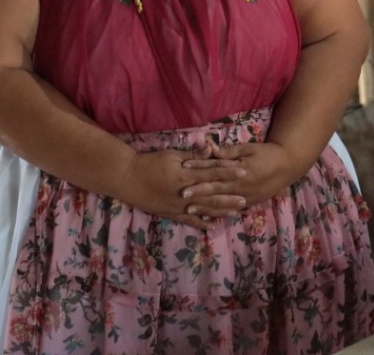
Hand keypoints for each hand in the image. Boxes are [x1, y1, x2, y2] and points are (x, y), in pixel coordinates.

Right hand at [118, 149, 248, 227]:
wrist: (128, 178)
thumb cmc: (150, 162)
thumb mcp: (172, 155)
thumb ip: (193, 156)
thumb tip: (211, 149)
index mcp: (186, 174)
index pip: (212, 172)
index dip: (229, 172)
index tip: (244, 171)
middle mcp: (185, 192)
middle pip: (212, 194)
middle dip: (230, 196)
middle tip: (246, 198)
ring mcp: (178, 205)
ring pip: (204, 209)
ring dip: (220, 210)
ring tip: (235, 212)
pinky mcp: (170, 213)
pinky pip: (189, 219)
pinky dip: (201, 223)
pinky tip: (212, 225)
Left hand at [182, 141, 303, 208]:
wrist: (287, 166)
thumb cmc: (267, 153)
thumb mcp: (248, 148)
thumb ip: (229, 152)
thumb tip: (210, 148)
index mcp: (239, 170)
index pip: (215, 170)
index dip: (199, 169)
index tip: (184, 169)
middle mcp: (240, 186)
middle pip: (215, 189)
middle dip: (198, 193)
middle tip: (182, 196)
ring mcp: (245, 197)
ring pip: (221, 203)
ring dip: (205, 207)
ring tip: (189, 210)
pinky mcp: (249, 203)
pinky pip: (230, 210)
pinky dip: (219, 214)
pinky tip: (208, 218)